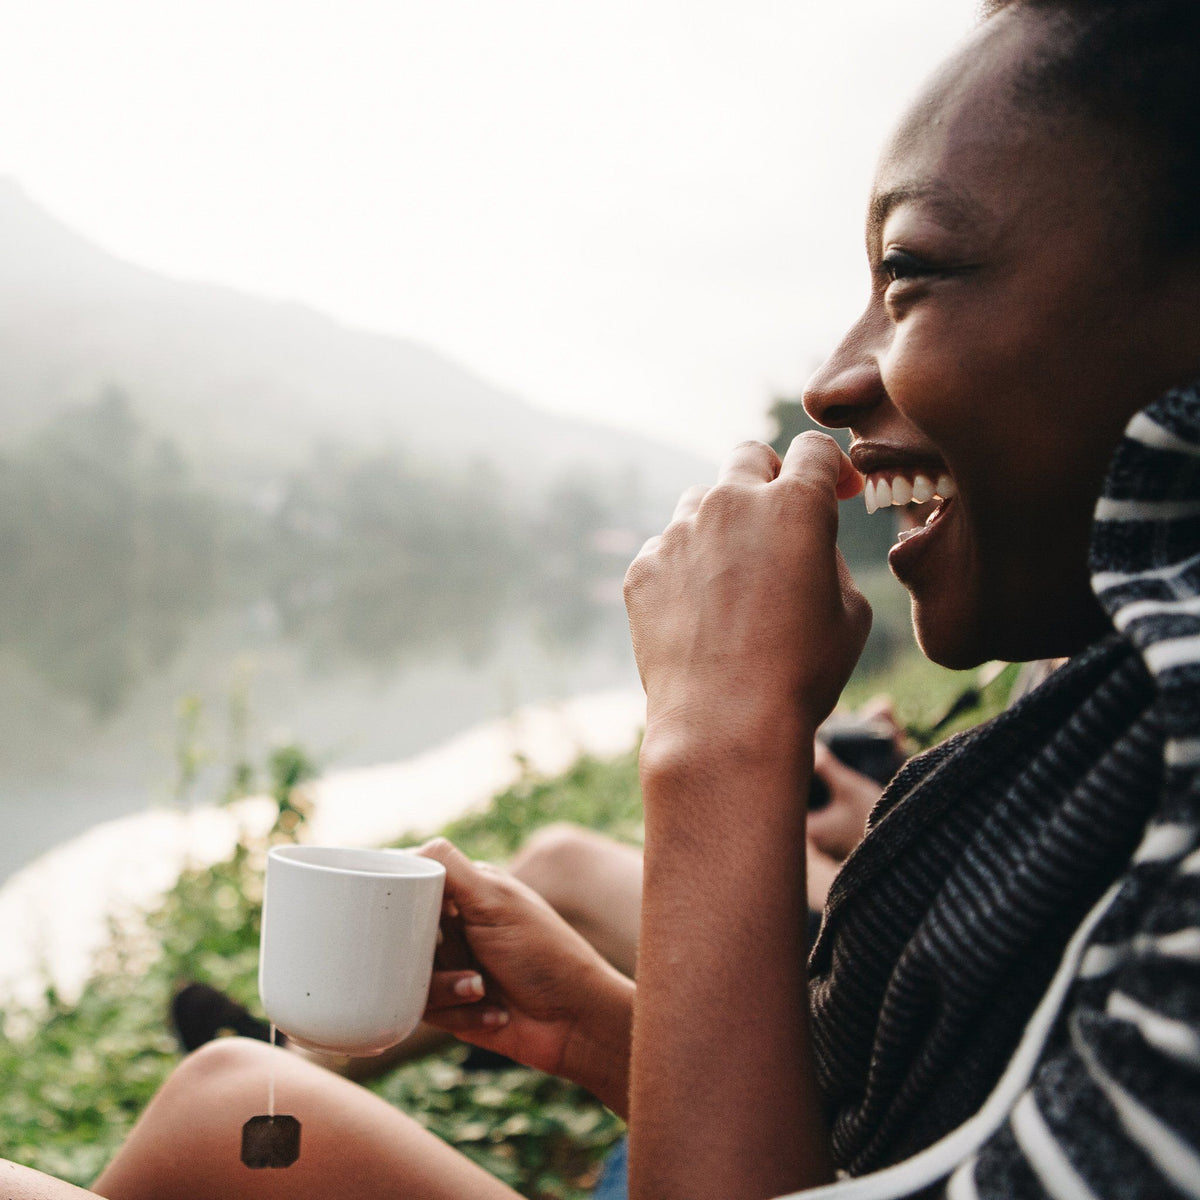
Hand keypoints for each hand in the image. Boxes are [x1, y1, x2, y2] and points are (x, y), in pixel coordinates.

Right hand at [417, 839, 632, 1115]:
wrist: (575, 1019)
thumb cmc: (544, 953)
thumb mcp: (496, 902)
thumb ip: (451, 871)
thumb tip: (409, 850)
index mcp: (466, 891)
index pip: (412, 884)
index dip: (400, 900)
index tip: (399, 913)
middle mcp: (455, 925)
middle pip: (401, 935)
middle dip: (428, 955)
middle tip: (464, 961)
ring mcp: (451, 966)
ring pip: (407, 976)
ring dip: (448, 987)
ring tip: (482, 988)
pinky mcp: (450, 1006)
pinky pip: (424, 1010)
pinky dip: (460, 1012)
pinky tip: (495, 1012)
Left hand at [624, 435, 870, 749]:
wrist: (723, 722)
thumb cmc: (801, 673)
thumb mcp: (849, 612)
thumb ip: (827, 557)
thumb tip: (804, 542)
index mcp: (794, 505)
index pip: (813, 449)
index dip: (831, 468)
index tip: (838, 492)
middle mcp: (731, 504)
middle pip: (748, 456)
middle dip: (769, 476)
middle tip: (779, 517)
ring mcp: (679, 532)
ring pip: (702, 502)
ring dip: (723, 525)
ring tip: (736, 581)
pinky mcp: (643, 567)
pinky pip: (668, 549)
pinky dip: (686, 568)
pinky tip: (700, 614)